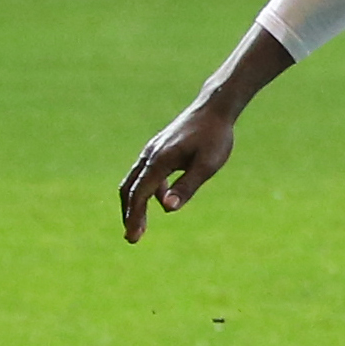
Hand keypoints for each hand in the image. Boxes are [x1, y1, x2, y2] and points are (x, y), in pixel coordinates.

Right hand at [119, 98, 237, 242]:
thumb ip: (187, 186)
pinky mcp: (159, 149)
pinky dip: (147, 190)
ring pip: (135, 181)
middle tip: (133, 237)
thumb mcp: (207, 165)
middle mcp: (150, 155)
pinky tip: (162, 200)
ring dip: (136, 203)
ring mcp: (152, 151)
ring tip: (140, 225)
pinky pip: (146, 174)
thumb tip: (167, 209)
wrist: (214, 108)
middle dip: (130, 214)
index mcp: (160, 160)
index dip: (135, 216)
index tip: (133, 237)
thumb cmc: (215, 137)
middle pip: (130, 189)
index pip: (140, 193)